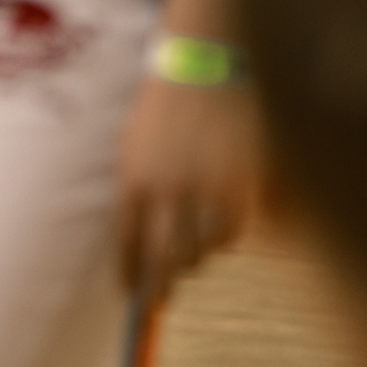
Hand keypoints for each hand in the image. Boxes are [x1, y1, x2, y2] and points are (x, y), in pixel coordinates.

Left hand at [115, 78, 258, 296]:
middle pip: (163, 257)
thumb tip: (139, 231)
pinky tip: (223, 233)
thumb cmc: (166, 103)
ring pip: (202, 249)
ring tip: (194, 257)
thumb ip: (137, 186)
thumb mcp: (134, 143)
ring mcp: (205, 188)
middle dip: (161, 285)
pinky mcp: (241, 184)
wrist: (205, 66)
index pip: (126, 242)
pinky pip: (234, 230)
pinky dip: (228, 238)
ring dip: (197, 258)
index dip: (129, 273)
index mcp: (133, 179)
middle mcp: (167, 190)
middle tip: (161, 300)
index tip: (129, 295)